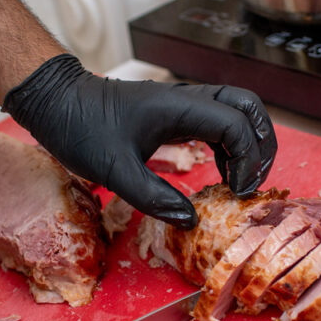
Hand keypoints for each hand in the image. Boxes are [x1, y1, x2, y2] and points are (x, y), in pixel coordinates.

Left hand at [3, 54, 277, 228]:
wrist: (57, 102)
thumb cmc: (81, 129)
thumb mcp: (114, 170)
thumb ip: (153, 197)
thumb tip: (190, 220)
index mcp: (180, 108)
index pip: (237, 125)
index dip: (248, 160)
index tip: (237, 193)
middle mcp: (189, 100)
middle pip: (250, 108)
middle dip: (262, 144)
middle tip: (253, 184)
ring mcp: (185, 104)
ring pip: (239, 110)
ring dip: (250, 143)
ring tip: (241, 182)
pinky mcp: (178, 113)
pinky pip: (220, 121)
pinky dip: (231, 145)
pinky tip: (221, 174)